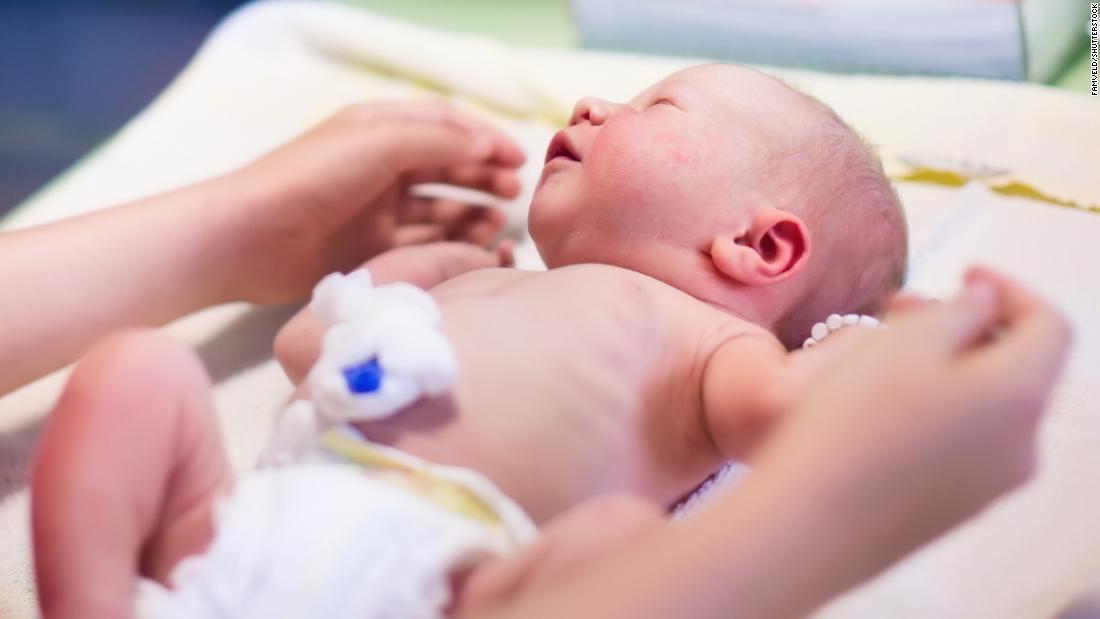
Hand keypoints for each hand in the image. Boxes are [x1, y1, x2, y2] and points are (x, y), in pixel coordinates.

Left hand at [216, 100, 524, 302]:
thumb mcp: (380, 144)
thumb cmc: (312, 178)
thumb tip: (489, 148)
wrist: (250, 236)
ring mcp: (377, 207)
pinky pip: (424, 240)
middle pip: (447, 165)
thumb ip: (439, 142)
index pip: (446, 125)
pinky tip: (474, 244)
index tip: (519, 159)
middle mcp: (382, 165)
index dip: (485, 138)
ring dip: (472, 210)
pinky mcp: (372, 246)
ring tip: (498, 222)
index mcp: (381, 128)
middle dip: (484, 175)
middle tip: (514, 191)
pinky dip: (451, 240)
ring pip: (440, 205)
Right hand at [772, 266, 1071, 554]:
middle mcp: (1024, 445)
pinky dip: (940, 409)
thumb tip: (986, 302)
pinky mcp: (955, 509)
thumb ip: (960, 310)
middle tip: (902, 307)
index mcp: (1021, 395)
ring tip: (882, 353)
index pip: (1051, 325)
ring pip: (988, 405)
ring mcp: (992, 485)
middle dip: (968, 326)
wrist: (807, 524)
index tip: (962, 271)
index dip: (1010, 288)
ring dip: (950, 367)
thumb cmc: (854, 421)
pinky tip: (881, 407)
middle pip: (1019, 366)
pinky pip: (965, 443)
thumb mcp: (905, 341)